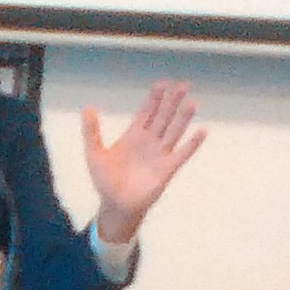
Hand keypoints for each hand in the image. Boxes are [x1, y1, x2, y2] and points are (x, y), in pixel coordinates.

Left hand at [82, 80, 203, 241]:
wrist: (115, 205)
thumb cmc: (105, 180)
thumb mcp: (94, 153)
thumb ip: (91, 132)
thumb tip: (87, 108)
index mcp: (134, 135)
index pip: (147, 112)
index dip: (154, 98)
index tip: (162, 84)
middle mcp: (150, 141)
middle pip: (164, 116)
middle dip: (172, 101)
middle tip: (183, 85)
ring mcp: (160, 154)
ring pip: (174, 131)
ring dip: (183, 117)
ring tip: (192, 102)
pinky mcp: (167, 169)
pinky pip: (183, 154)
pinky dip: (192, 143)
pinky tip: (202, 131)